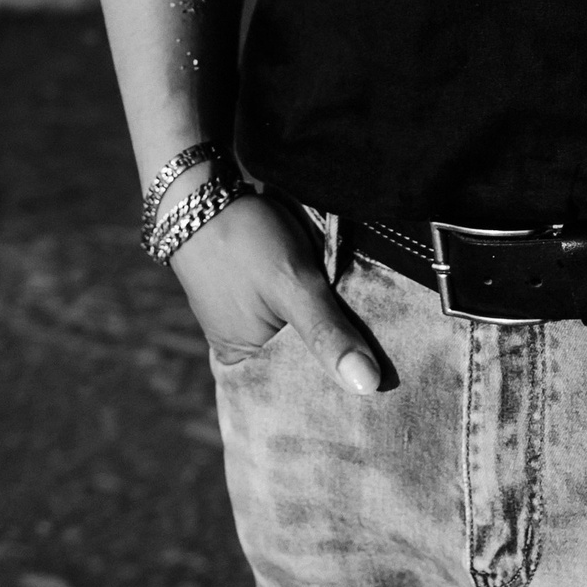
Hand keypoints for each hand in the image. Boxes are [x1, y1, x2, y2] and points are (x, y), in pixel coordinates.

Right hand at [171, 191, 381, 393]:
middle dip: (339, 356)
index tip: (386, 383)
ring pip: (298, 339)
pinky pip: (287, 318)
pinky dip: (311, 311)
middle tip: (386, 353)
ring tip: (368, 325)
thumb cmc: (244, 240)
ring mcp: (244, 325)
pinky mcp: (249, 300)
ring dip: (328, 330)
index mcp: (245, 364)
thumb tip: (369, 385)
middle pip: (303, 367)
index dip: (344, 386)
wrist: (199, 194)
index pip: (305, 392)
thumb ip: (327, 333)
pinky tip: (337, 302)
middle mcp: (243, 352)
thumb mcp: (294, 285)